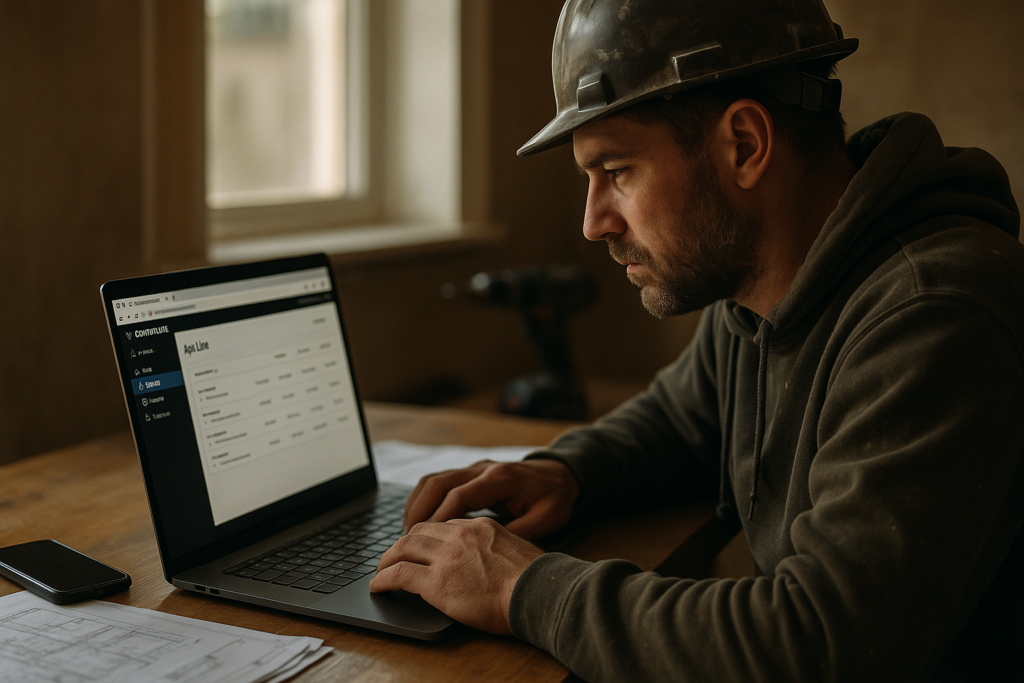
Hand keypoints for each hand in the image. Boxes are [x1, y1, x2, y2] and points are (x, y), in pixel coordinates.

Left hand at [369, 517, 543, 634]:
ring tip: (381, 571)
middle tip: (393, 557)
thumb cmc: (535, 581)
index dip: (427, 537)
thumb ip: (497, 548)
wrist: (537, 593)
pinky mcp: (436, 582)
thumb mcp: (517, 550)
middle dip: (401, 544)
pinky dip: (383, 579)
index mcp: (480, 526)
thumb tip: (489, 561)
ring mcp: (446, 557)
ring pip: (403, 548)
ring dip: (387, 560)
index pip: (443, 525)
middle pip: (418, 531)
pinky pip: (399, 574)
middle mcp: (460, 535)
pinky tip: (378, 587)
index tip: (421, 548)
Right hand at [403, 458, 579, 539]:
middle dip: (418, 511)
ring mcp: (475, 468)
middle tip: (406, 540)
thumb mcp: (545, 520)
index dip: (437, 519)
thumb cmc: (554, 499)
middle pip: (438, 483)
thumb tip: (489, 554)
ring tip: (407, 533)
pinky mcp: (471, 474)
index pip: (458, 495)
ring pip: (434, 480)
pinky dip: (424, 500)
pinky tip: (419, 521)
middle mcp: (483, 469)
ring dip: (417, 504)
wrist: (562, 475)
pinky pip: (439, 482)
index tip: (422, 542)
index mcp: (499, 479)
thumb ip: (517, 532)